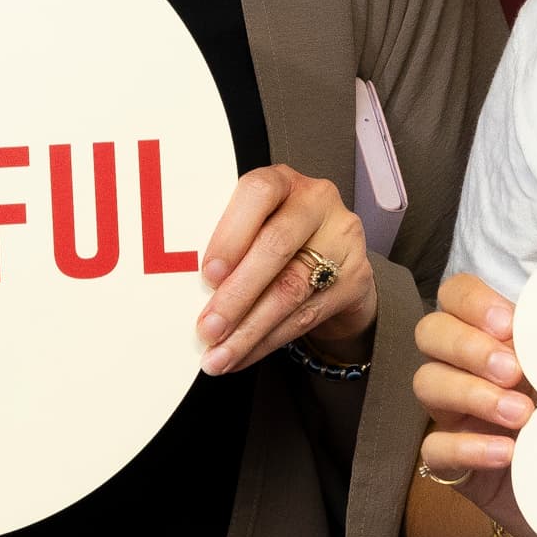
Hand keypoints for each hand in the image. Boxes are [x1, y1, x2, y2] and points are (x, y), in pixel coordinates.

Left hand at [195, 165, 371, 375]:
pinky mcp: (355, 279)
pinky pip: (305, 318)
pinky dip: (267, 342)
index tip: (207, 275)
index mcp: (282, 180)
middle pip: (276, 247)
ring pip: (290, 290)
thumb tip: (182, 289)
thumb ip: (229, 243)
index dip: (231, 234)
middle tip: (208, 328)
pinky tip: (241, 356)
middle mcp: (317, 202)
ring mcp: (342, 240)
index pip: (258, 193)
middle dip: (237, 294)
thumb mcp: (254, 223)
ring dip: (249, 330)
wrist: (335, 256)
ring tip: (219, 356)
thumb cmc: (277, 237)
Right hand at [406, 270, 536, 499]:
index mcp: (495, 339)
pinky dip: (467, 446)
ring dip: (471, 392)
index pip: (456, 296)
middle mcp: (466, 370)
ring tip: (520, 414)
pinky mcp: (454, 466)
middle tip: (514, 371)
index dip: (472, 302)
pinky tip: (505, 452)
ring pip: (427, 383)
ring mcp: (455, 417)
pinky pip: (434, 449)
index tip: (510, 325)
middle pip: (430, 332)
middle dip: (468, 346)